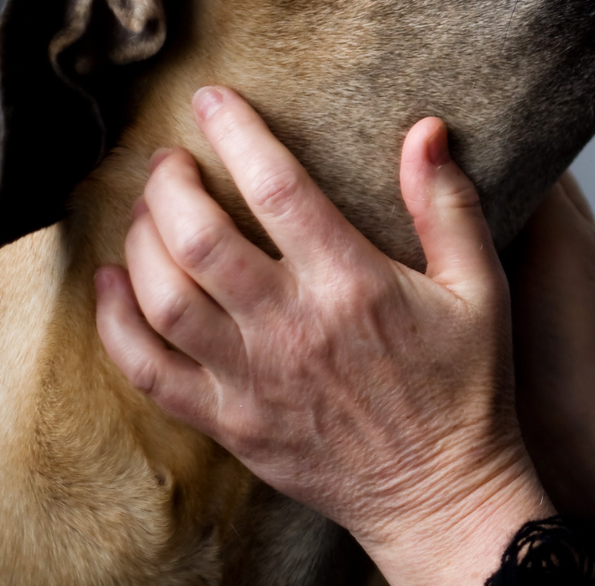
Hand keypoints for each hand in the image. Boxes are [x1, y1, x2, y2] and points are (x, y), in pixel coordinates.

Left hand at [94, 86, 554, 585]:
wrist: (443, 494)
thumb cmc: (468, 388)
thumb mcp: (480, 287)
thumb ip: (448, 206)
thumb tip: (426, 130)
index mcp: (353, 285)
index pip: (278, 191)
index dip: (237, 136)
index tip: (212, 99)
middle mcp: (292, 329)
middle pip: (198, 239)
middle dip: (170, 184)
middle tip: (169, 159)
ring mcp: (252, 380)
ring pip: (163, 298)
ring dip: (141, 241)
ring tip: (146, 211)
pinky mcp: (230, 423)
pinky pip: (148, 371)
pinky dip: (116, 323)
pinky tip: (114, 284)